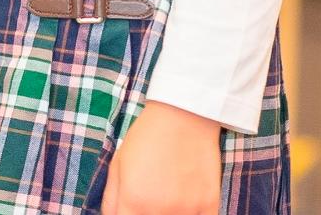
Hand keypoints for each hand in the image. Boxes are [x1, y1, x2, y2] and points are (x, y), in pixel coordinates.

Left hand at [102, 102, 221, 214]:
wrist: (184, 114)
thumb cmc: (147, 136)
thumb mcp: (117, 165)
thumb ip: (111, 201)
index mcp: (133, 202)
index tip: (131, 210)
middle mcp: (159, 211)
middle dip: (145, 214)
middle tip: (150, 200)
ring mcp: (187, 210)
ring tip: (168, 199)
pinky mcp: (209, 205)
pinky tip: (186, 204)